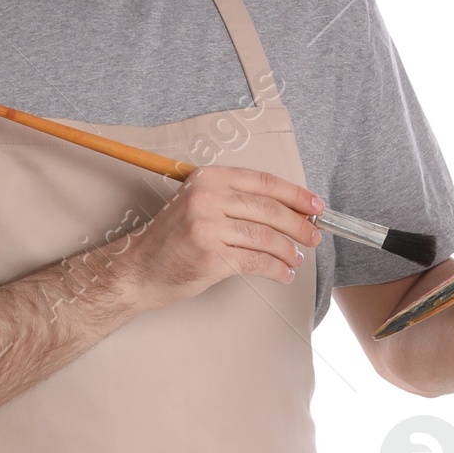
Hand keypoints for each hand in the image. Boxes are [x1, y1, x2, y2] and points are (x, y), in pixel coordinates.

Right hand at [119, 163, 322, 309]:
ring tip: (296, 259)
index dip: (295, 194)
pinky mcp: (211, 257)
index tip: (315, 206)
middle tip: (313, 237)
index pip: (263, 182)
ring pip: (266, 238)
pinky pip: (256, 262)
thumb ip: (235, 201)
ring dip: (288, 251)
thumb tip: (287, 209)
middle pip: (269, 210)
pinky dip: (276, 270)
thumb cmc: (172, 240)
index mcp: (208, 178)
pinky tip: (283, 274)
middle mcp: (208, 198)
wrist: (138, 269)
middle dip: (298, 225)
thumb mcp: (199, 205)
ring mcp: (208, 227)